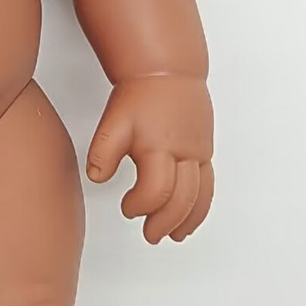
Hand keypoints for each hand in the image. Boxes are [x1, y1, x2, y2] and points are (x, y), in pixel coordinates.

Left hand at [85, 75, 213, 243]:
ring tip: (174, 235)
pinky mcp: (206, 149)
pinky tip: (191, 217)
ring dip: (187, 219)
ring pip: (200, 196)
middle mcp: (184, 152)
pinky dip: (202, 206)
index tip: (127, 207)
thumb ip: (104, 152)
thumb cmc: (140, 94)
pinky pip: (209, 185)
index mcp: (159, 147)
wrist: (168, 70)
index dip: (140, 206)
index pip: (155, 191)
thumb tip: (97, 178)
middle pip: (181, 200)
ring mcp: (198, 152)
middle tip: (150, 234)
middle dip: (164, 222)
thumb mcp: (114, 121)